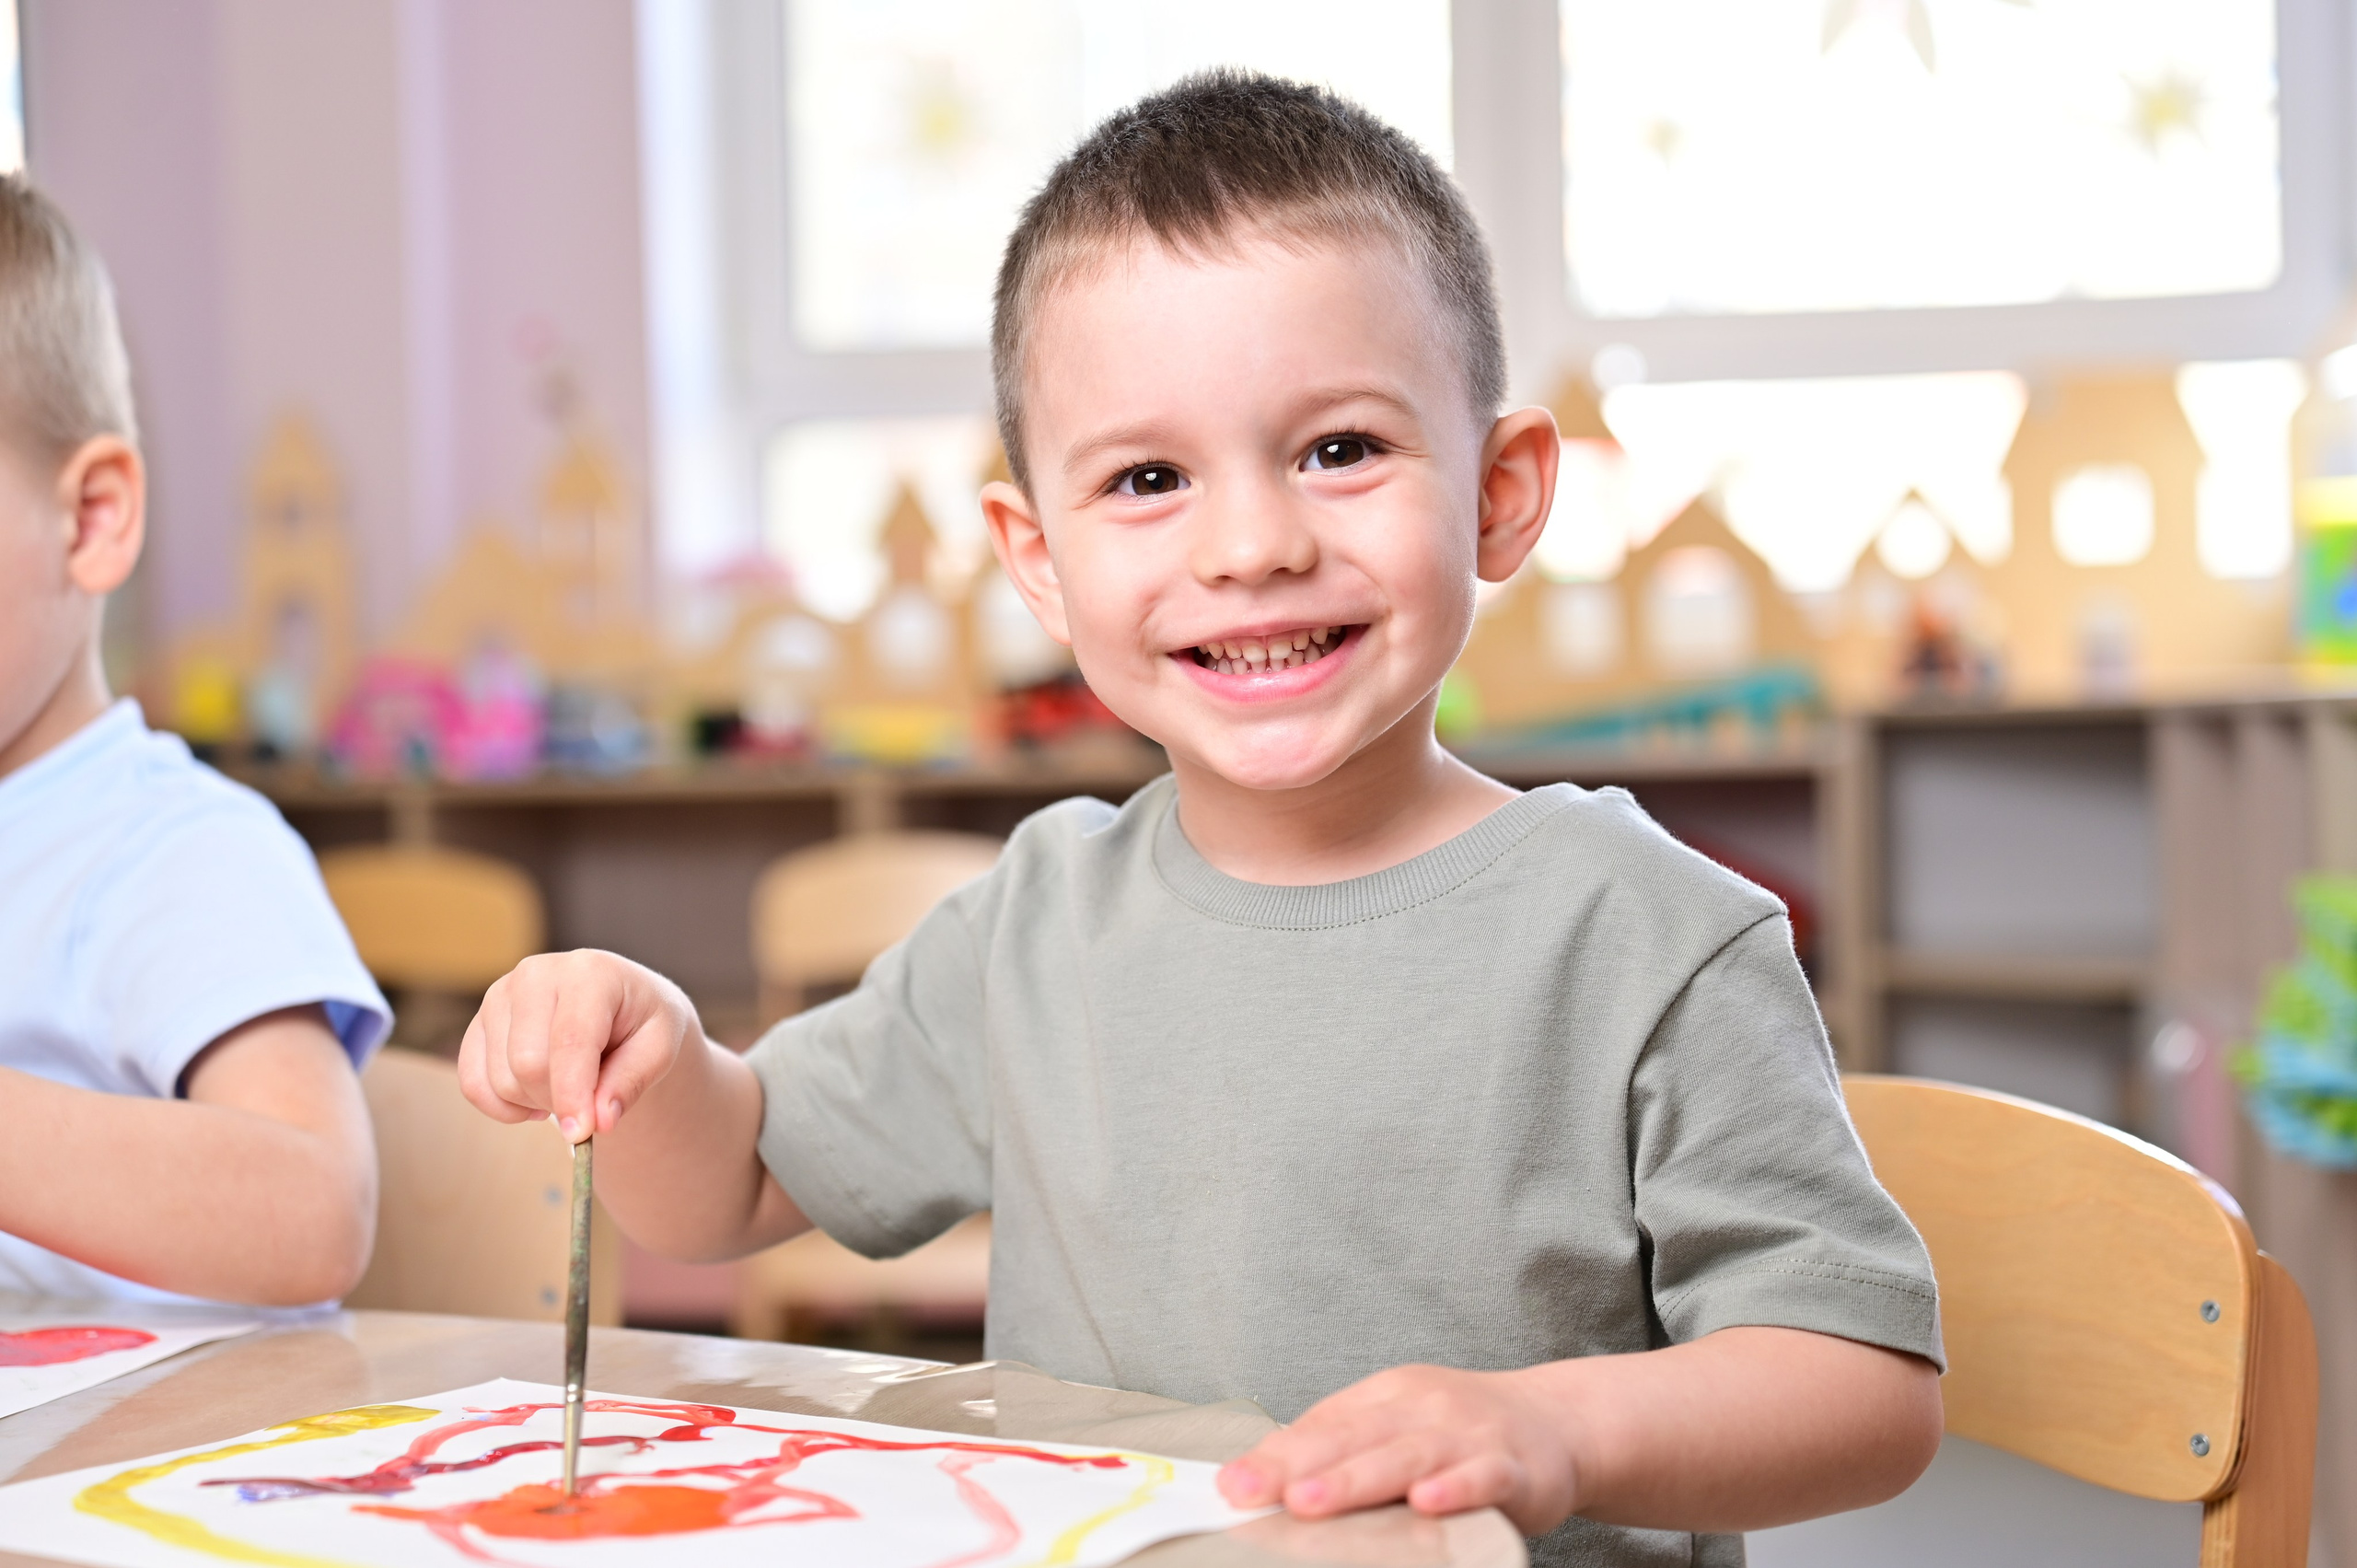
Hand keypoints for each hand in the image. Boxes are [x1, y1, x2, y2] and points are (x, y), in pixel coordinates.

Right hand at [458, 950, 696, 1142]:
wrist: (619, 1002)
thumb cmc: (641, 1023)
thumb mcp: (659, 1048)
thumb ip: (630, 1083)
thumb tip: (598, 1123)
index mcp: (589, 974)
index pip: (570, 1041)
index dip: (573, 1093)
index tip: (581, 1133)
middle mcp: (536, 975)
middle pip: (528, 1064)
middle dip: (559, 1100)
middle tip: (588, 1100)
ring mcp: (500, 995)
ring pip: (501, 1078)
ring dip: (535, 1102)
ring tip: (568, 1087)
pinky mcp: (479, 1021)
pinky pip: (473, 1083)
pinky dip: (502, 1107)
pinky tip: (535, 1097)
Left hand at [1217, 1365, 1582, 1535]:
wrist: (1555, 1422)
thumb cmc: (1461, 1431)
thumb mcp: (1398, 1423)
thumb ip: (1343, 1445)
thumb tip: (1267, 1473)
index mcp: (1387, 1396)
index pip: (1321, 1425)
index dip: (1274, 1456)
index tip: (1231, 1486)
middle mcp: (1422, 1408)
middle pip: (1353, 1438)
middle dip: (1299, 1467)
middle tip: (1253, 1492)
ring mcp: (1467, 1435)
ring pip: (1406, 1457)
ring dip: (1356, 1480)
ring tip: (1311, 1502)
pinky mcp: (1512, 1467)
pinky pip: (1481, 1477)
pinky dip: (1455, 1488)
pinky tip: (1428, 1501)